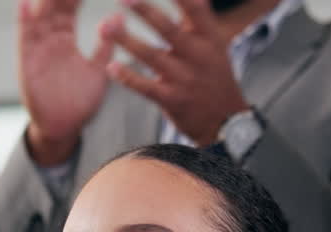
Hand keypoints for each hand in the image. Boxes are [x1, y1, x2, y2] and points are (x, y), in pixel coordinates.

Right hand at [19, 0, 114, 165]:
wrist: (64, 128)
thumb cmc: (80, 101)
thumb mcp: (99, 70)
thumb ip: (105, 45)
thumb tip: (118, 15)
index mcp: (65, 38)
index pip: (70, 5)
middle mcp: (48, 39)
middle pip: (53, 5)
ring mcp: (36, 50)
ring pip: (38, 16)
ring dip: (44, 0)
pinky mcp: (27, 64)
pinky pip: (24, 40)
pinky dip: (24, 22)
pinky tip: (26, 5)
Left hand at [104, 0, 248, 145]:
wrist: (225, 121)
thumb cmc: (214, 75)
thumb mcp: (214, 43)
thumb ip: (197, 18)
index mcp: (209, 37)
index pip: (194, 7)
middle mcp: (198, 55)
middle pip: (168, 29)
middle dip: (145, 11)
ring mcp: (184, 79)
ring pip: (151, 56)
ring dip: (126, 41)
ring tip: (105, 27)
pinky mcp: (172, 100)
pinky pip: (145, 87)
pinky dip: (127, 77)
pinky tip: (111, 67)